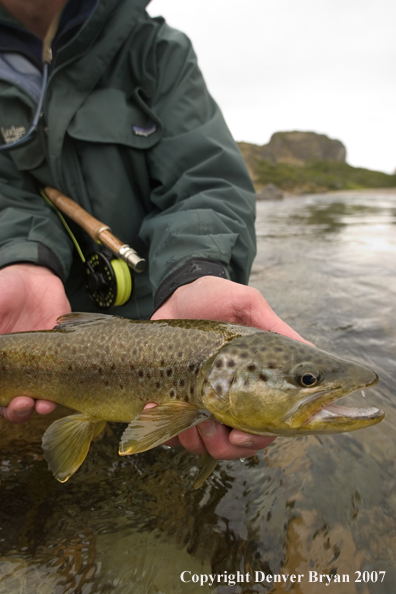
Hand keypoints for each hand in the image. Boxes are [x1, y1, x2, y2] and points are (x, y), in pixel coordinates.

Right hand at [0, 264, 70, 422]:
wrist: (34, 278)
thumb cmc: (4, 291)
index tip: (2, 401)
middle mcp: (15, 369)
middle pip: (12, 402)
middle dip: (17, 410)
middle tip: (22, 405)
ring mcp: (39, 366)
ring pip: (38, 396)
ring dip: (39, 405)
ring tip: (43, 405)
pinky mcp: (61, 358)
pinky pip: (63, 380)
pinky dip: (62, 389)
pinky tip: (62, 391)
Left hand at [151, 276, 309, 458]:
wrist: (174, 294)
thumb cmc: (214, 297)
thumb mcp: (246, 305)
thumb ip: (275, 326)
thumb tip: (311, 350)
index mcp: (257, 383)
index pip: (267, 428)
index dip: (257, 440)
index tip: (240, 434)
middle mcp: (232, 400)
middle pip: (237, 447)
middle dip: (223, 444)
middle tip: (209, 421)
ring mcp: (202, 404)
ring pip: (204, 446)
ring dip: (192, 436)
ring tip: (182, 405)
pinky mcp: (173, 403)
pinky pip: (170, 435)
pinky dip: (162, 426)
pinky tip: (152, 403)